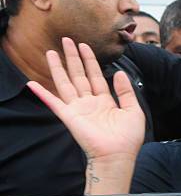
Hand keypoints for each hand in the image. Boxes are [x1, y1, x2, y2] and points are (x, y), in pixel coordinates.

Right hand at [27, 38, 144, 161]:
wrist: (118, 156)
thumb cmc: (128, 138)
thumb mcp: (133, 110)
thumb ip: (126, 91)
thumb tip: (120, 72)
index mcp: (105, 101)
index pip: (96, 76)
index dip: (90, 61)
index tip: (85, 46)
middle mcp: (90, 103)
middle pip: (79, 75)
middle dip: (73, 58)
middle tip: (67, 40)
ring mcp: (78, 109)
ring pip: (66, 83)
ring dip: (58, 68)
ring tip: (51, 52)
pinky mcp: (70, 117)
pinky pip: (54, 103)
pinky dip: (42, 94)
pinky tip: (32, 83)